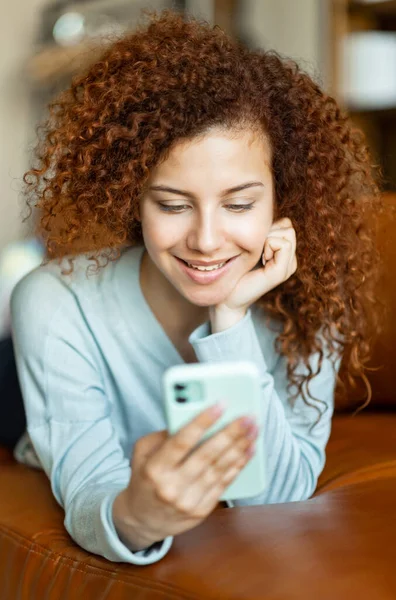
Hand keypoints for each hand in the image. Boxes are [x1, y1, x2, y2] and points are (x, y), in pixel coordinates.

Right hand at [115, 406, 258, 548]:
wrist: (142, 520)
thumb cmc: (144, 479)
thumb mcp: (142, 452)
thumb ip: (164, 435)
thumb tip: (193, 418)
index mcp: (155, 468)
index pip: (182, 441)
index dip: (203, 422)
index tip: (220, 405)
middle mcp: (171, 486)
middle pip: (207, 455)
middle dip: (230, 433)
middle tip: (247, 417)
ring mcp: (188, 501)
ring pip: (219, 469)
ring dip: (240, 447)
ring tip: (253, 430)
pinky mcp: (201, 511)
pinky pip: (224, 484)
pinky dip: (238, 465)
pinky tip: (248, 451)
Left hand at [210, 217, 296, 330]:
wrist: (227, 298)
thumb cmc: (235, 272)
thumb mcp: (250, 248)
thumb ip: (262, 234)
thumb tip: (264, 216)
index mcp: (285, 256)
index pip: (286, 225)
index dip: (269, 229)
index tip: (255, 246)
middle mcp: (291, 261)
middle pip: (288, 227)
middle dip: (270, 232)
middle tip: (257, 250)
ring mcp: (288, 267)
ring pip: (287, 233)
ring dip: (268, 239)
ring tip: (259, 256)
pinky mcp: (281, 272)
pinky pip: (282, 244)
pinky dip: (268, 246)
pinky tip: (260, 260)